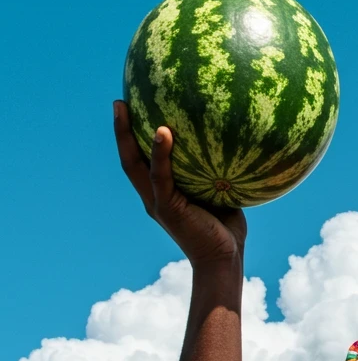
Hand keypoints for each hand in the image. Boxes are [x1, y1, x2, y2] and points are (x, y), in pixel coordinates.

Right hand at [114, 100, 245, 266]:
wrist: (224, 259)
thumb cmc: (227, 227)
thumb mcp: (220, 193)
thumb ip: (217, 170)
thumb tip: (234, 140)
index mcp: (163, 194)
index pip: (143, 161)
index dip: (134, 138)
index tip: (133, 110)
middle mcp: (154, 197)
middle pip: (129, 159)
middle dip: (121, 131)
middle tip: (119, 102)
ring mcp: (157, 202)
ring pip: (135, 165)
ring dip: (127, 136)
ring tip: (126, 108)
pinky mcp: (167, 208)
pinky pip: (160, 176)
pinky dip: (159, 153)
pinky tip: (162, 131)